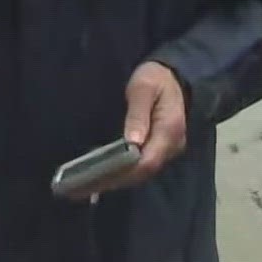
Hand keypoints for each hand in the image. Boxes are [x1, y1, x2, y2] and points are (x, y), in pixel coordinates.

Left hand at [62, 61, 187, 200]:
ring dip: (119, 179)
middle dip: (116, 180)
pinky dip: (125, 172)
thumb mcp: (143, 88)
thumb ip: (137, 115)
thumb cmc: (155, 78)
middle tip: (86, 187)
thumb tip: (132, 143)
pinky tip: (105, 175)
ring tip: (90, 185)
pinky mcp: (161, 149)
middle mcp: (172, 145)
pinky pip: (143, 166)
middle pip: (144, 172)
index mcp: (169, 130)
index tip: (99, 178)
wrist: (175, 75)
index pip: (147, 162)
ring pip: (143, 172)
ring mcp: (168, 149)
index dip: (124, 172)